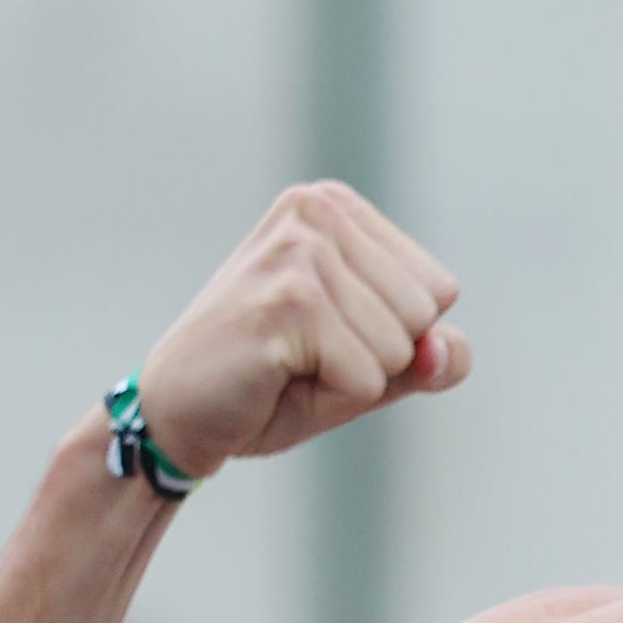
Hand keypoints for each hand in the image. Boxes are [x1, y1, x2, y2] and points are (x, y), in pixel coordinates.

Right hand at [132, 184, 470, 475]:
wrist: (179, 413)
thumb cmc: (278, 381)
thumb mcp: (375, 366)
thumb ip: (431, 355)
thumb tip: (444, 350)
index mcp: (337, 209)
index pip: (438, 289)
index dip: (397, 336)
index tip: (329, 334)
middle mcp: (317, 212)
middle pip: (424, 314)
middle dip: (379, 357)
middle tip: (305, 354)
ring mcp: (299, 253)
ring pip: (400, 348)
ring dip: (352, 377)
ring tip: (289, 363)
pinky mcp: (286, 302)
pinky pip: (368, 378)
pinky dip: (333, 396)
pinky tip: (274, 374)